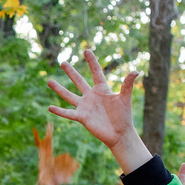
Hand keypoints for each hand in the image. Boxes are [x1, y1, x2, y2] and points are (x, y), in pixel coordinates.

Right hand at [45, 49, 145, 171]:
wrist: (120, 134)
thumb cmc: (124, 116)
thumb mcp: (125, 98)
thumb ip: (127, 85)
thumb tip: (136, 71)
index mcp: (102, 89)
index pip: (96, 72)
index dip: (91, 61)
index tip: (86, 50)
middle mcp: (91, 96)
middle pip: (79, 81)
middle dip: (71, 72)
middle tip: (63, 62)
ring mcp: (85, 106)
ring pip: (69, 95)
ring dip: (59, 89)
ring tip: (48, 81)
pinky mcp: (82, 117)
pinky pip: (68, 113)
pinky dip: (59, 111)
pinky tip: (50, 107)